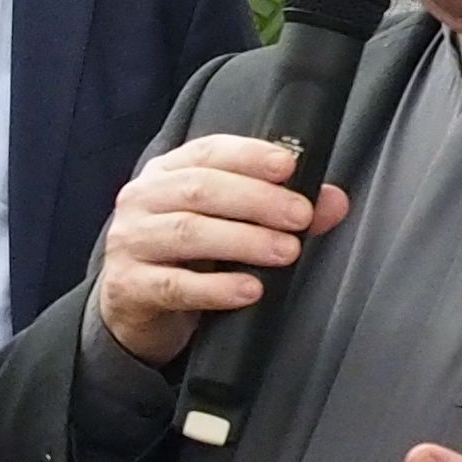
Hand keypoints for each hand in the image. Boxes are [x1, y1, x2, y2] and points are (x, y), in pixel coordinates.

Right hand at [95, 134, 355, 367]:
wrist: (134, 309)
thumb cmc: (185, 257)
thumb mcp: (227, 226)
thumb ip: (278, 210)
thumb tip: (333, 202)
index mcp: (165, 173)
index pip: (208, 152)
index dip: (249, 155)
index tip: (289, 166)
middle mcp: (141, 200)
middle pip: (200, 190)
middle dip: (257, 200)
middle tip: (300, 215)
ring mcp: (130, 243)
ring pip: (188, 233)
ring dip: (244, 241)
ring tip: (285, 251)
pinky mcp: (129, 286)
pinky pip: (175, 285)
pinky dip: (216, 288)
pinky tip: (249, 289)